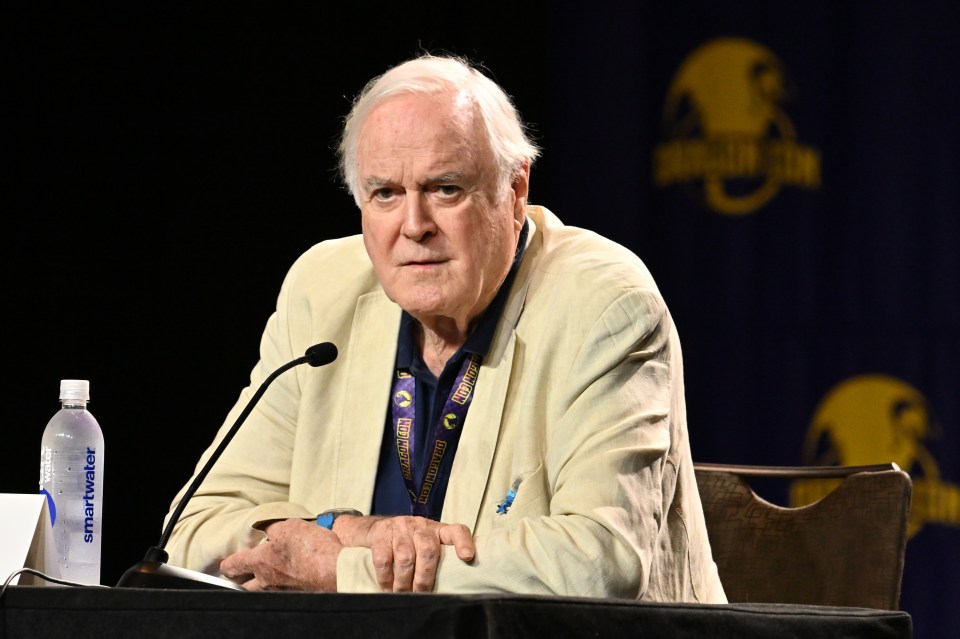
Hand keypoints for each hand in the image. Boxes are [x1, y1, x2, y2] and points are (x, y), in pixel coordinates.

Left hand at [220, 518, 341, 590]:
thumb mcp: (289, 527)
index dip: (228, 564)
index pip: (233, 566)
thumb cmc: (311, 550)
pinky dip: (285, 583)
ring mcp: (283, 591)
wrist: (336, 571)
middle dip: (241, 581)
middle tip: (243, 575)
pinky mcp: (299, 595)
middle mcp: (267, 582)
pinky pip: (285, 590)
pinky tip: (294, 575)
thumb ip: (273, 527)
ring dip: (264, 582)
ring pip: (265, 590)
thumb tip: (267, 529)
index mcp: (260, 563)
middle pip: (244, 587)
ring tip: (271, 572)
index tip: (227, 564)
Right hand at [334, 515, 474, 591]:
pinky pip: (383, 559)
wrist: (373, 528)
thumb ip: (437, 558)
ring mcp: (400, 527)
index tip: (467, 557)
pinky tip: (387, 588)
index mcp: (437, 529)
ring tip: (403, 594)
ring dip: (404, 582)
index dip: (463, 542)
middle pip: (428, 550)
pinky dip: (386, 578)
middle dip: (424, 578)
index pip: (456, 531)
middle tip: (421, 594)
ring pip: (405, 557)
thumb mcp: (424, 545)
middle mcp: (420, 525)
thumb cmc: (406, 543)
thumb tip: (452, 587)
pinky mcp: (380, 532)